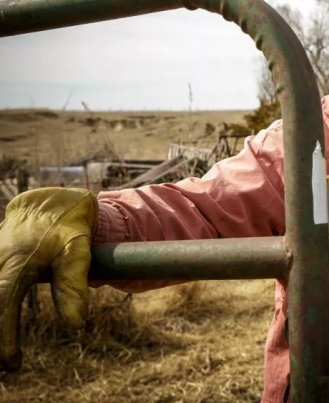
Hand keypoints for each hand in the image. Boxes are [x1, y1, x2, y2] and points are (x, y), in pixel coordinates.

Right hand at [0, 188, 97, 370]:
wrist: (50, 201)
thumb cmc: (68, 226)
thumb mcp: (78, 249)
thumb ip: (72, 285)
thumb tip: (75, 325)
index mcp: (17, 263)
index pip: (4, 304)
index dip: (4, 336)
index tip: (11, 365)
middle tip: (6, 368)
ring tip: (3, 358)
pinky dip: (0, 306)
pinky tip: (4, 319)